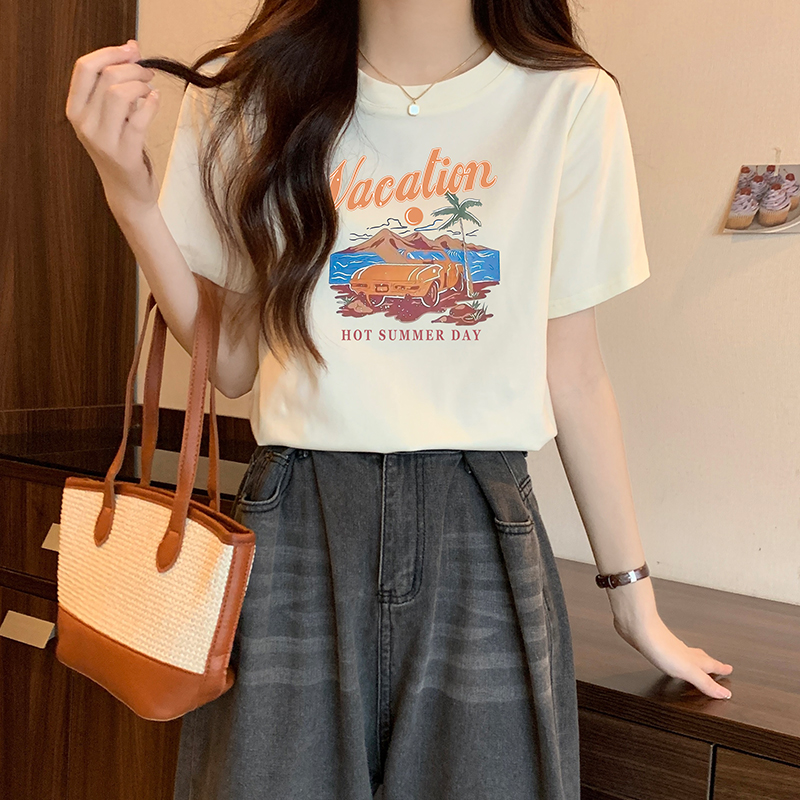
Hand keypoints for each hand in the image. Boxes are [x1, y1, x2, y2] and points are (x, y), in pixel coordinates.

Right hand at [65, 40, 159, 218]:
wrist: (127, 190)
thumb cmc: (121, 148)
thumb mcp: (111, 115)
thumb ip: (115, 83)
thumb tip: (131, 48)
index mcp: (75, 109)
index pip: (84, 67)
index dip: (110, 52)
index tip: (131, 51)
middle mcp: (84, 123)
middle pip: (106, 76)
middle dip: (132, 68)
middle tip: (148, 73)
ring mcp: (103, 140)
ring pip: (118, 93)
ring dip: (140, 84)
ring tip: (150, 88)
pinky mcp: (124, 153)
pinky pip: (138, 119)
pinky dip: (151, 104)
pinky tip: (156, 100)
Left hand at [613, 609, 733, 699]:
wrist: (639, 628)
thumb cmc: (661, 647)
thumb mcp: (687, 670)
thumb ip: (705, 682)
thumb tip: (724, 693)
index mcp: (692, 659)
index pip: (710, 665)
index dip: (720, 669)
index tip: (729, 670)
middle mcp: (682, 651)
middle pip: (700, 657)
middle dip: (710, 663)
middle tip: (718, 665)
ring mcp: (668, 647)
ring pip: (686, 653)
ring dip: (693, 658)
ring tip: (696, 661)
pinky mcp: (654, 645)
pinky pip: (669, 652)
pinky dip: (674, 656)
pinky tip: (667, 656)